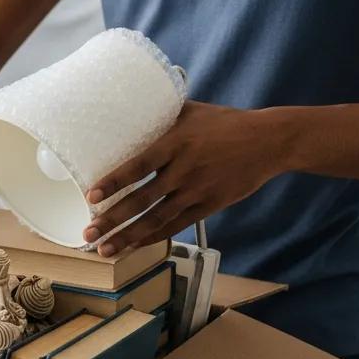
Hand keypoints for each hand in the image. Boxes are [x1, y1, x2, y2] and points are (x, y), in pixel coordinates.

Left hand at [82, 102, 283, 255]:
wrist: (270, 141)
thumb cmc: (226, 123)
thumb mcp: (191, 111)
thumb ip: (161, 114)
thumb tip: (128, 109)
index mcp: (175, 143)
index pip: (138, 166)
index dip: (114, 183)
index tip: (92, 196)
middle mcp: (184, 169)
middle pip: (142, 200)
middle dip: (112, 220)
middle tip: (88, 233)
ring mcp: (197, 190)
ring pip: (156, 219)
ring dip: (128, 236)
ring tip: (105, 249)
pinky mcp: (210, 205)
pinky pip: (176, 226)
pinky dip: (153, 237)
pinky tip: (134, 245)